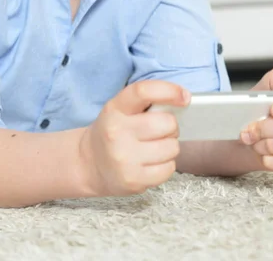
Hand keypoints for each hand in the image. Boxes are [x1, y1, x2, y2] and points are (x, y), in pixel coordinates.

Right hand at [78, 80, 190, 196]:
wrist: (88, 164)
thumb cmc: (112, 131)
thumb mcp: (120, 108)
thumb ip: (146, 101)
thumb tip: (182, 99)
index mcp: (115, 109)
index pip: (143, 92)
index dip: (169, 91)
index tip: (184, 96)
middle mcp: (117, 132)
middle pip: (167, 123)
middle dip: (171, 126)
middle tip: (160, 130)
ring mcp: (124, 158)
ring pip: (172, 147)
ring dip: (169, 146)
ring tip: (154, 147)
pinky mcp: (133, 180)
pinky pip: (169, 169)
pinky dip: (166, 165)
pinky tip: (152, 162)